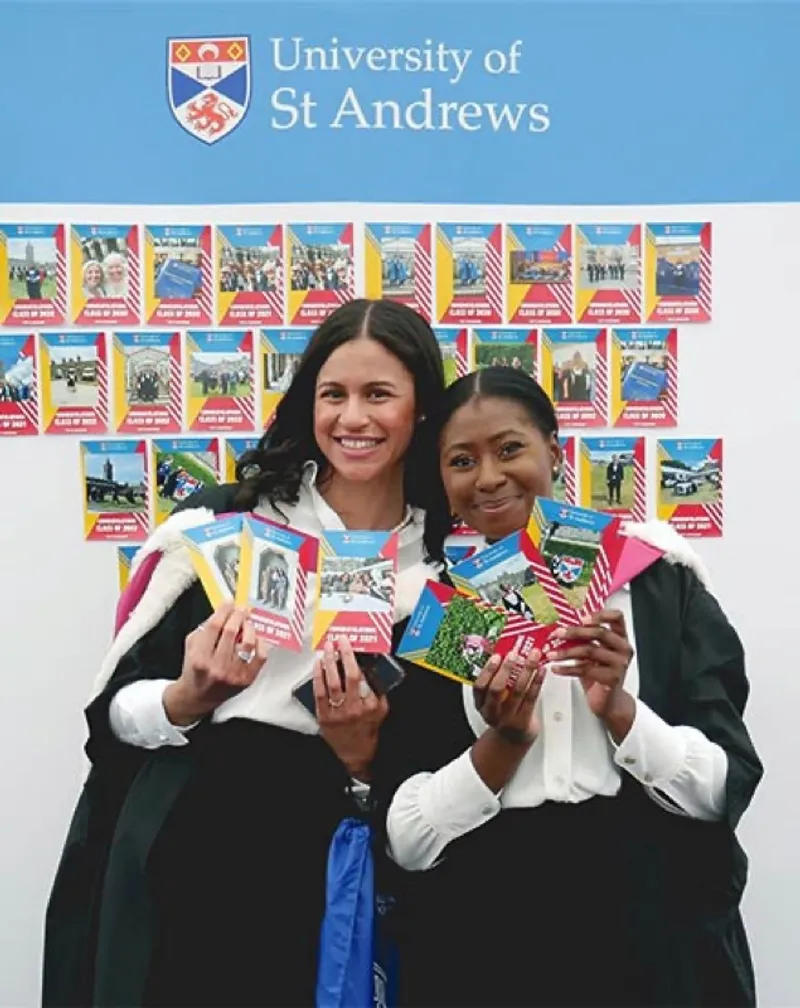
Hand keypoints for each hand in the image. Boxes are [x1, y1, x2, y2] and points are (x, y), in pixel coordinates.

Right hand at [164, 602, 269, 725]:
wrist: (198, 696)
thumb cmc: (195, 670)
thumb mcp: (191, 646)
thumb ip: (205, 628)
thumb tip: (224, 611)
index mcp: (200, 657)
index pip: (214, 626)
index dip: (224, 610)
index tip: (229, 602)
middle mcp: (217, 667)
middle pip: (232, 631)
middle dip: (238, 615)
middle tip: (241, 609)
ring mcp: (234, 674)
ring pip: (248, 642)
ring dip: (249, 627)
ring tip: (247, 622)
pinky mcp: (247, 679)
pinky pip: (261, 656)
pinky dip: (260, 643)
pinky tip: (255, 638)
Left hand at [313, 636, 388, 779]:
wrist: (355, 753)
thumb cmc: (368, 729)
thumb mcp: (381, 710)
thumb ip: (378, 691)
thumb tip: (371, 669)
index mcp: (370, 706)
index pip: (365, 678)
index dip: (357, 661)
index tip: (353, 647)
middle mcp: (355, 708)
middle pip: (350, 676)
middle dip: (345, 655)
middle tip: (341, 640)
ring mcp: (337, 713)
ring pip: (333, 682)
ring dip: (330, 662)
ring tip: (329, 648)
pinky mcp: (324, 716)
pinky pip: (319, 693)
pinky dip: (318, 676)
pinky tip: (318, 664)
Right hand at [473, 646, 545, 746]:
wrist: (512, 738)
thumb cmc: (503, 713)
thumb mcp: (492, 700)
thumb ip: (495, 681)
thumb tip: (505, 652)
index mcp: (481, 704)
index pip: (479, 687)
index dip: (487, 671)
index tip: (496, 656)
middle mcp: (492, 713)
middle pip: (496, 689)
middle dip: (506, 669)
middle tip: (514, 653)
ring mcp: (507, 718)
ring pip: (517, 691)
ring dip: (526, 670)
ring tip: (533, 656)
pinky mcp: (523, 721)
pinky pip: (531, 698)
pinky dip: (537, 681)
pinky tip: (541, 670)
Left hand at [546, 608, 633, 719]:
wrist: (607, 701)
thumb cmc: (598, 673)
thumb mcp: (592, 652)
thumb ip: (584, 639)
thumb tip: (560, 628)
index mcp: (620, 637)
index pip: (617, 617)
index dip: (600, 614)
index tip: (582, 617)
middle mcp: (623, 648)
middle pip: (599, 632)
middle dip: (574, 632)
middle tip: (556, 634)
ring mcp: (619, 664)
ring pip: (590, 651)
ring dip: (566, 652)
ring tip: (550, 654)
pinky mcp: (612, 678)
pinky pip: (585, 669)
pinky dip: (567, 669)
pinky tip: (556, 668)